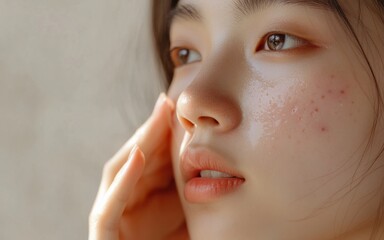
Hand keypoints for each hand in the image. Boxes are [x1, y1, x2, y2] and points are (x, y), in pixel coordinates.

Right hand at [89, 93, 187, 239]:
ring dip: (138, 144)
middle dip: (152, 130)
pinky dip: (122, 181)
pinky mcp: (104, 237)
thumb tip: (224, 169)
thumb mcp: (195, 221)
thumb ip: (201, 196)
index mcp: (149, 201)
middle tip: (170, 102)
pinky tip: (137, 154)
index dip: (165, 134)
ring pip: (119, 174)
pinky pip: (109, 207)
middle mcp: (130, 206)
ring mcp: (115, 220)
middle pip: (137, 160)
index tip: (181, 109)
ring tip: (157, 117)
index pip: (153, 161)